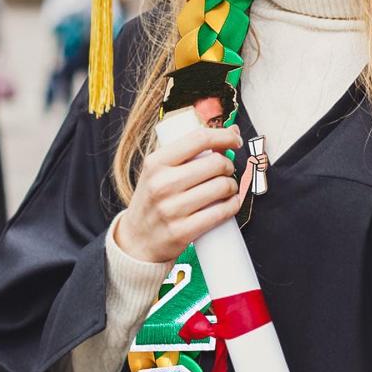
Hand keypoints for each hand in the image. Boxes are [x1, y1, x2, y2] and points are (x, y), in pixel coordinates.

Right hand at [115, 126, 248, 263]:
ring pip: (222, 187)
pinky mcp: (182, 232)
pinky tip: (231, 203)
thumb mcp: (160, 170)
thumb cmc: (153, 199)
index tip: (235, 140)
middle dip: (229, 165)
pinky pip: (220, 213)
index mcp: (155, 163)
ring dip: (233, 186)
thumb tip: (232, 130)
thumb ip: (190, 150)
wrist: (136, 241)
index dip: (224, 137)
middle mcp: (161, 184)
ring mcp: (171, 209)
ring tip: (227, 188)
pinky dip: (233, 205)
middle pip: (215, 163)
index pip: (198, 139)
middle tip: (227, 170)